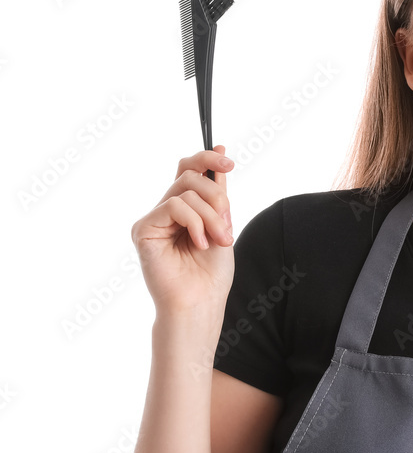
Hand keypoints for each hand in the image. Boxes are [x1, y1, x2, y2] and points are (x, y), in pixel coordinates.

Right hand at [130, 145, 236, 316]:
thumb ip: (217, 192)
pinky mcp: (143, 230)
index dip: (207, 159)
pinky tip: (200, 243)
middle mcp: (167, 210)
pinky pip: (174, 206)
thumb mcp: (222, 224)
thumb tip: (221, 151)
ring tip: (218, 240)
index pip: (189, 169)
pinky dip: (195, 222)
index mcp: (185, 209)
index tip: (229, 161)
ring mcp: (154, 220)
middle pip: (189, 176)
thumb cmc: (210, 273)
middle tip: (227, 225)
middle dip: (217, 196)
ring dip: (211, 215)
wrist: (200, 302)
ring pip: (186, 191)